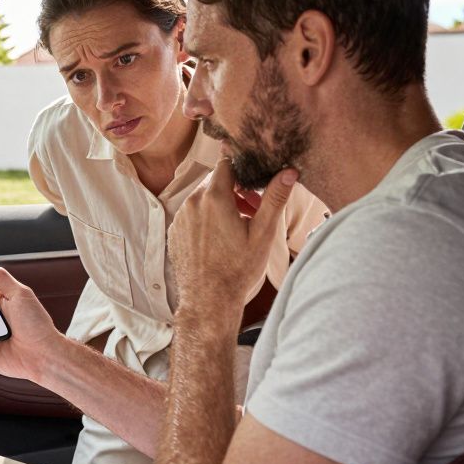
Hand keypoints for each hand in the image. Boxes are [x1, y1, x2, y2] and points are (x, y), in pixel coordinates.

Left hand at [168, 158, 297, 315]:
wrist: (209, 300)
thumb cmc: (238, 268)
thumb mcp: (262, 233)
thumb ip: (274, 198)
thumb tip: (289, 172)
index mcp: (213, 197)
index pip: (226, 164)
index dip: (243, 171)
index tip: (254, 187)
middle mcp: (192, 203)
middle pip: (214, 181)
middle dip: (234, 190)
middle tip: (252, 211)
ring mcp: (180, 218)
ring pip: (202, 198)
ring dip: (220, 205)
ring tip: (237, 227)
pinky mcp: (174, 231)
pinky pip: (191, 215)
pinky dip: (205, 219)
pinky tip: (219, 240)